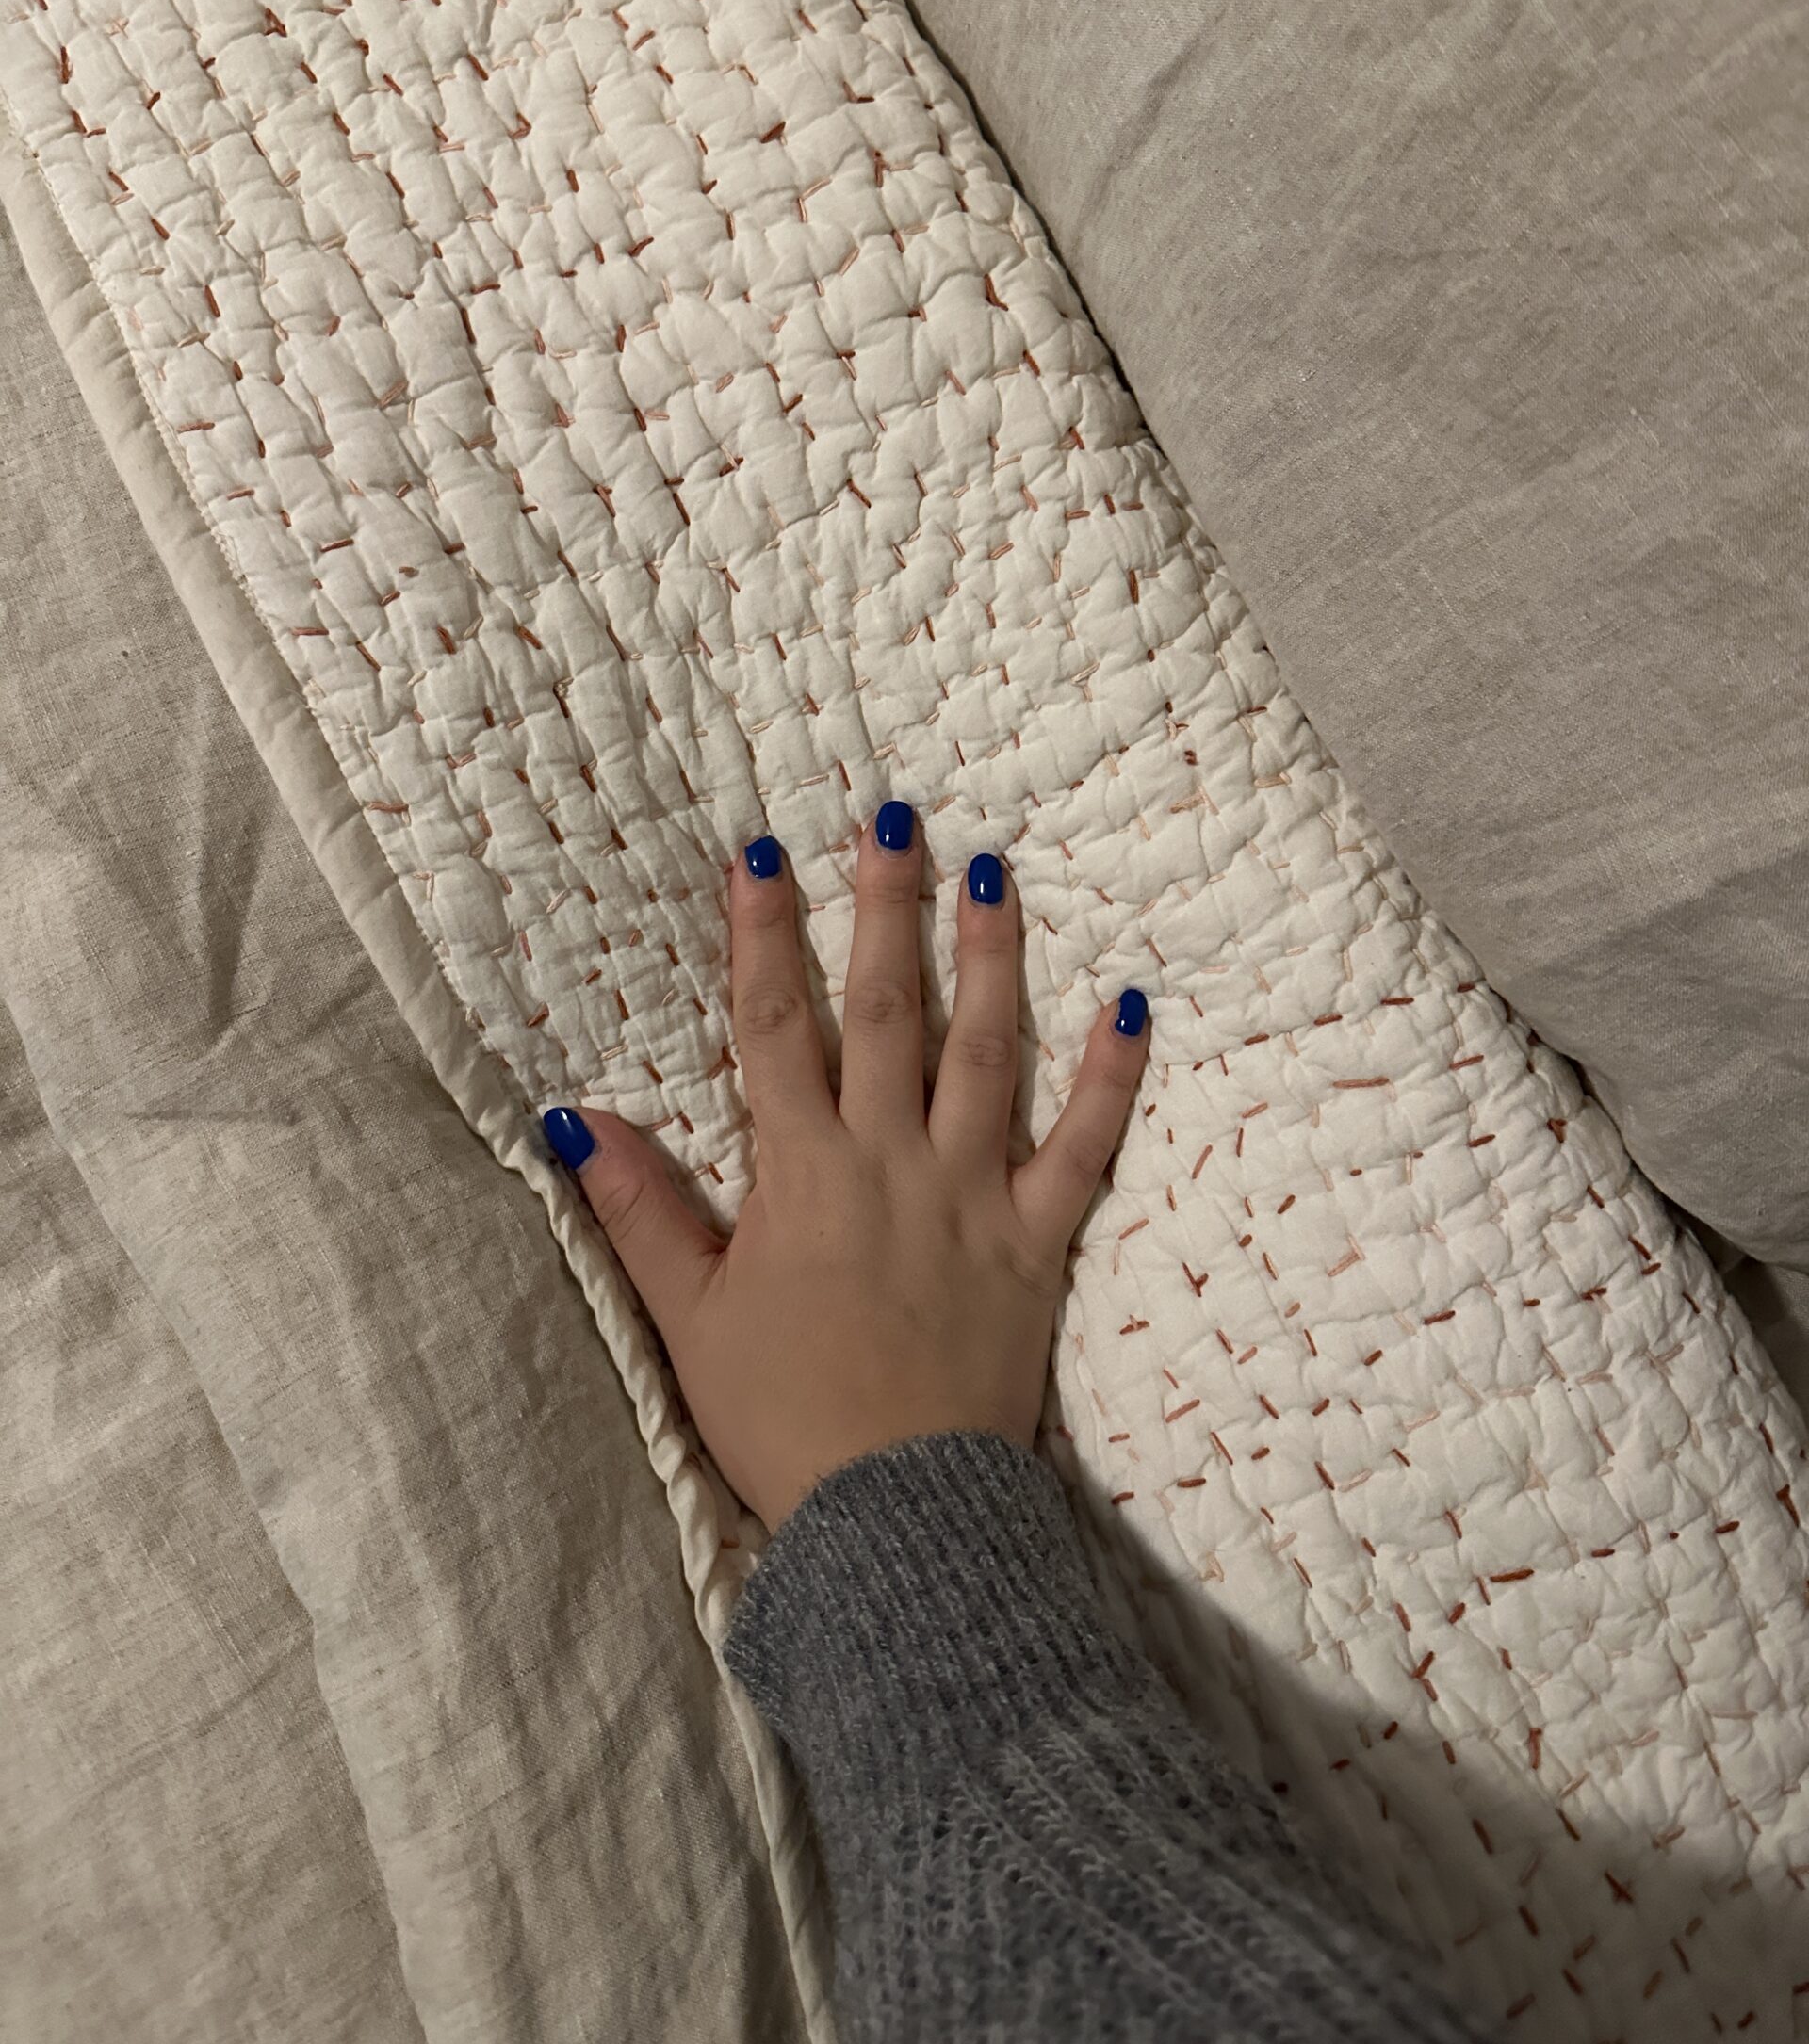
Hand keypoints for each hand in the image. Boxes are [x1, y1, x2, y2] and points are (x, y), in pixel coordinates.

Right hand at [541, 802, 1149, 1531]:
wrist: (893, 1518)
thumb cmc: (781, 1418)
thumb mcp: (686, 1316)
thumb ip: (639, 1211)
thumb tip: (576, 1118)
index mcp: (799, 1173)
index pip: (774, 1028)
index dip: (762, 937)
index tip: (762, 852)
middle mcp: (889, 1161)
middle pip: (887, 1012)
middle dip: (884, 908)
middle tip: (896, 817)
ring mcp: (971, 1195)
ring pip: (986, 1053)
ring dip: (992, 959)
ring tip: (995, 874)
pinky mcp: (1036, 1243)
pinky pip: (1084, 1147)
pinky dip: (1109, 1077)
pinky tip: (1129, 1005)